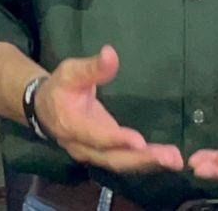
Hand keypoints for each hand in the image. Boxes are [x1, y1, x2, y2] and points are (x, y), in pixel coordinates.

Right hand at [35, 45, 183, 172]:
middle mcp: (84, 146)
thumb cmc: (60, 87)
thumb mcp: (71, 71)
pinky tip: (164, 158)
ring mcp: (94, 153)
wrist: (43, 108)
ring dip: (148, 163)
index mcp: (73, 125)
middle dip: (142, 159)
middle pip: (114, 158)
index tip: (140, 141)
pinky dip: (144, 162)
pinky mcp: (104, 153)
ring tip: (174, 159)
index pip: (97, 136)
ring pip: (121, 163)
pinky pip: (124, 161)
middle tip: (171, 157)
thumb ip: (92, 67)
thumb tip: (111, 54)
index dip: (117, 139)